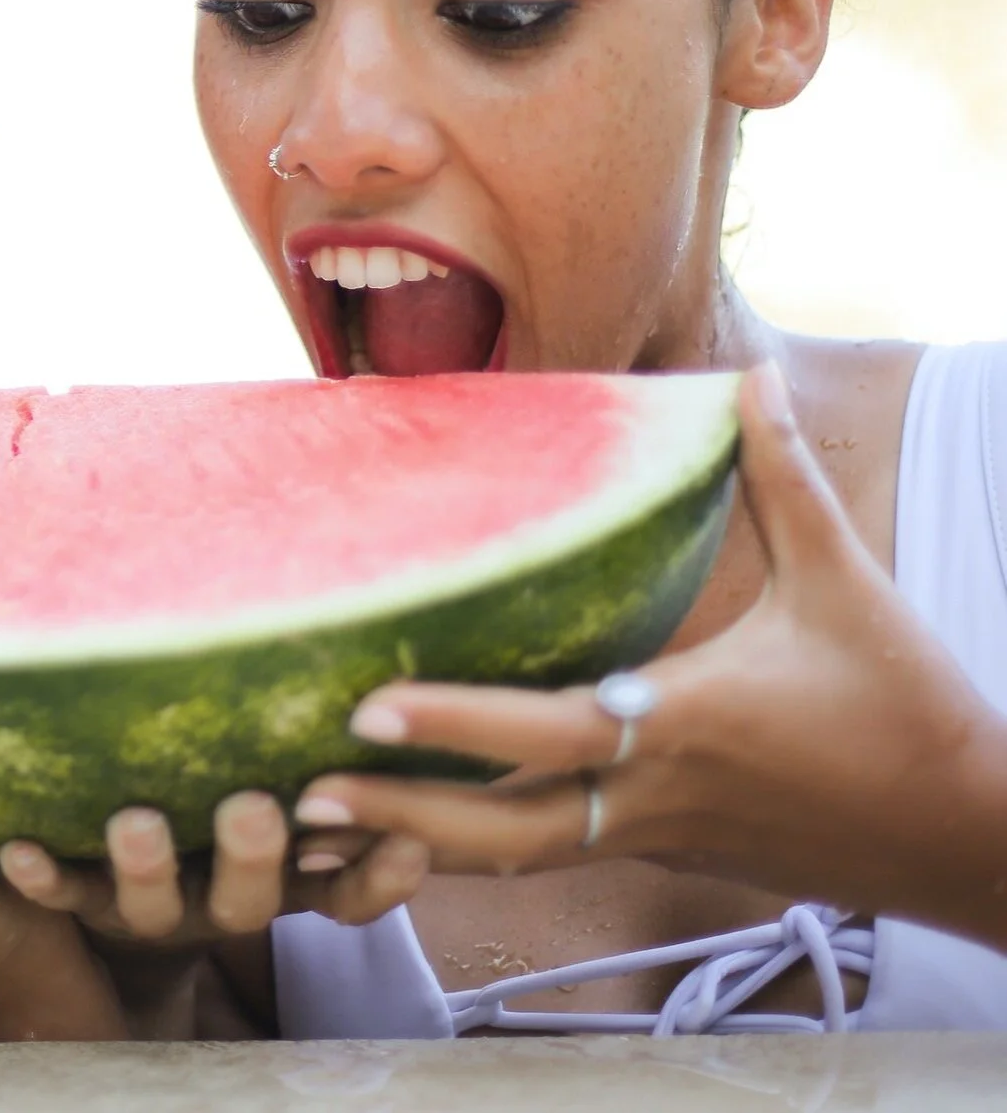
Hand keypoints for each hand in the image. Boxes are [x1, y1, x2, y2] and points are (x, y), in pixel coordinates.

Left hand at [0, 798, 428, 1034]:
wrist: (125, 920)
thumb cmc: (221, 818)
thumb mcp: (281, 800)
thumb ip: (314, 756)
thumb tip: (366, 659)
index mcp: (283, 879)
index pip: (346, 890)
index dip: (379, 877)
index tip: (409, 842)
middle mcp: (223, 900)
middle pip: (247, 899)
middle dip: (252, 855)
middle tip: (253, 809)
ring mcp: (153, 908)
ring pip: (152, 904)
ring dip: (147, 866)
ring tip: (136, 822)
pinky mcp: (86, 901)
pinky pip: (63, 893)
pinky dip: (44, 875)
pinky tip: (17, 849)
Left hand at [287, 364, 1006, 946]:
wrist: (968, 838)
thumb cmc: (906, 705)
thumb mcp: (847, 585)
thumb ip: (784, 480)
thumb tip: (752, 377)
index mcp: (683, 725)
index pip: (548, 733)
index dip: (455, 725)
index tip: (365, 708)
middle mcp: (650, 793)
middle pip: (502, 830)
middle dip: (399, 820)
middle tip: (298, 793)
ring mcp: (651, 836)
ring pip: (515, 860)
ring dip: (418, 848)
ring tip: (320, 826)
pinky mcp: (659, 853)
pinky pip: (548, 859)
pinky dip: (473, 851)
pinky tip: (411, 833)